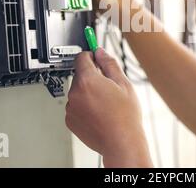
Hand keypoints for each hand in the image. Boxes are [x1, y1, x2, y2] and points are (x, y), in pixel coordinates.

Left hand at [66, 48, 152, 166]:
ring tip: (105, 103)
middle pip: (80, 75)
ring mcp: (71, 108)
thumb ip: (109, 64)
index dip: (91, 55)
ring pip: (78, 91)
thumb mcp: (123, 83)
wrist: (121, 142)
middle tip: (108, 87)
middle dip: (92, 77)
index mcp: (87, 80)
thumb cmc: (125, 116)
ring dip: (88, 92)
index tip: (95, 56)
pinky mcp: (70, 120)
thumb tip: (100, 52)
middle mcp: (75, 93)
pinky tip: (99, 112)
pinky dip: (84, 106)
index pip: (81, 57)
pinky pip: (76, 106)